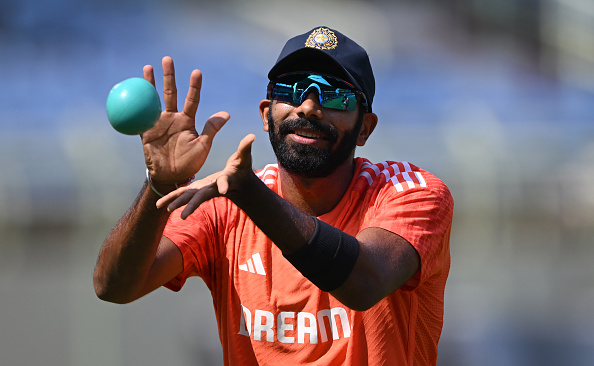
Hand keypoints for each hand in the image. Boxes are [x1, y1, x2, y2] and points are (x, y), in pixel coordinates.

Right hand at [141, 56, 229, 183]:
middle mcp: (173, 118)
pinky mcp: (146, 130)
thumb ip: (210, 129)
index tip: (197, 72)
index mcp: (187, 121)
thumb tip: (226, 114)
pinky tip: (129, 90)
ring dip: (150, 83)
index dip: (194, 86)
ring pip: (154, 99)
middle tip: (168, 59)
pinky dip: (134, 103)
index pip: (191, 99)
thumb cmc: (189, 163)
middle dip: (169, 76)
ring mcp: (159, 123)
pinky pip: (139, 114)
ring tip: (148, 67)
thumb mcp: (203, 146)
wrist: (170, 176)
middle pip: (170, 93)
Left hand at [156, 134, 255, 218]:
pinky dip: (172, 198)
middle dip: (192, 205)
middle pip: (202, 197)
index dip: (225, 185)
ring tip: (166, 209)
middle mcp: (212, 188)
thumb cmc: (242, 169)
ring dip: (178, 203)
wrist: (238, 183)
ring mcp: (203, 190)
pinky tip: (160, 204)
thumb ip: (246, 148)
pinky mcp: (196, 189)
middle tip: (183, 215)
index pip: (225, 183)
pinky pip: (182, 194)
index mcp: (224, 180)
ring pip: (189, 198)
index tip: (224, 189)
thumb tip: (252, 136)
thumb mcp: (244, 158)